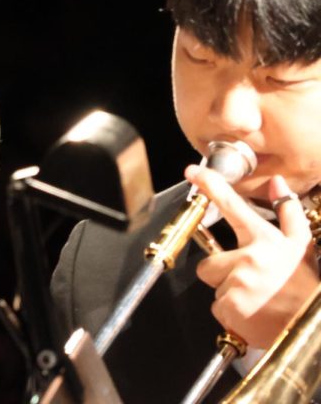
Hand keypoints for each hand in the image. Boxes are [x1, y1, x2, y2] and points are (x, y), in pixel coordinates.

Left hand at [186, 165, 317, 347]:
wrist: (314, 328)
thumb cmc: (307, 286)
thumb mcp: (302, 246)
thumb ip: (289, 212)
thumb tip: (276, 182)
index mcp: (265, 240)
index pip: (232, 206)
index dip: (210, 186)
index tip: (192, 172)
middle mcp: (248, 259)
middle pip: (208, 262)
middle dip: (222, 272)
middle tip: (248, 281)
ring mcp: (238, 284)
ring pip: (214, 285)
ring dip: (228, 292)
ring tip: (255, 298)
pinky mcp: (231, 308)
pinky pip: (218, 306)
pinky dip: (231, 312)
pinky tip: (252, 312)